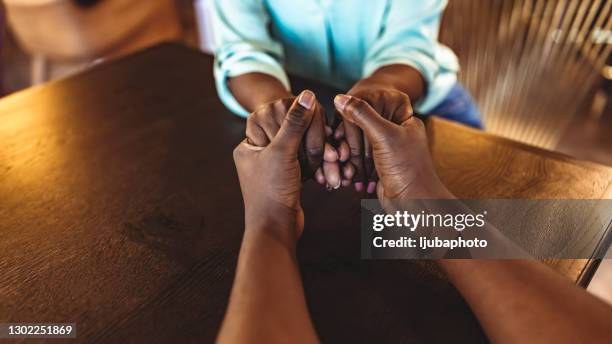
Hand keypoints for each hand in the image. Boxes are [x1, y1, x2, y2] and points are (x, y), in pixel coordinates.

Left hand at [234, 91, 316, 243]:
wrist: (276, 229)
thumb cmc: (272, 192)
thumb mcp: (283, 152)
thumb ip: (295, 122)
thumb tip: (307, 94)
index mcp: (249, 141)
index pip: (276, 112)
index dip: (299, 119)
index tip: (312, 130)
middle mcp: (259, 150)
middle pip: (292, 128)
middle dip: (313, 142)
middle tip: (328, 154)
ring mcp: (274, 163)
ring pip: (302, 145)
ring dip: (319, 155)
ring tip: (333, 167)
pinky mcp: (287, 174)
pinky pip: (305, 160)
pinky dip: (317, 165)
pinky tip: (327, 174)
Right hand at [334, 85, 413, 192]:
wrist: (415, 205)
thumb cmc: (407, 169)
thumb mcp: (383, 135)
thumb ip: (362, 114)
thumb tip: (340, 98)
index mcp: (404, 121)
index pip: (372, 108)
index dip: (352, 118)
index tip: (339, 130)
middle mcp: (397, 134)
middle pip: (363, 128)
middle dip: (349, 143)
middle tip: (340, 153)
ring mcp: (388, 153)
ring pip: (360, 148)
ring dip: (349, 158)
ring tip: (344, 168)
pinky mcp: (380, 169)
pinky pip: (360, 163)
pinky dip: (352, 169)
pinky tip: (347, 176)